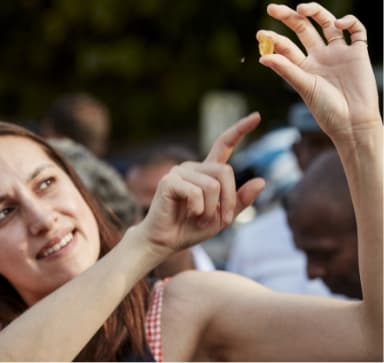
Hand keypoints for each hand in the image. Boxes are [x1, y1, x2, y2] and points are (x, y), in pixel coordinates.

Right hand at [137, 112, 264, 253]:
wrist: (165, 242)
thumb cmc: (190, 228)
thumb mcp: (223, 217)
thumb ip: (240, 201)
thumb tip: (262, 181)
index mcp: (206, 172)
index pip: (223, 145)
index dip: (240, 130)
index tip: (256, 116)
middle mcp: (192, 167)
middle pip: (225, 171)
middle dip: (229, 200)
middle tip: (223, 221)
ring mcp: (179, 172)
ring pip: (212, 185)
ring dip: (212, 209)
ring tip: (200, 219)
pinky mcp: (169, 181)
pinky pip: (196, 193)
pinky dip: (198, 209)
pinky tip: (189, 214)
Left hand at [258, 2, 380, 139]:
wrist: (353, 122)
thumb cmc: (327, 109)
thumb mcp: (304, 87)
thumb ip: (286, 70)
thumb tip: (262, 57)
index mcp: (303, 67)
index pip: (286, 47)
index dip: (273, 39)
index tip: (260, 34)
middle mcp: (319, 57)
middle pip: (303, 30)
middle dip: (288, 18)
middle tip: (272, 8)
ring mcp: (338, 53)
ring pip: (327, 24)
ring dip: (315, 12)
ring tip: (302, 8)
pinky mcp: (358, 53)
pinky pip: (356, 30)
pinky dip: (349, 21)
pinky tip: (339, 23)